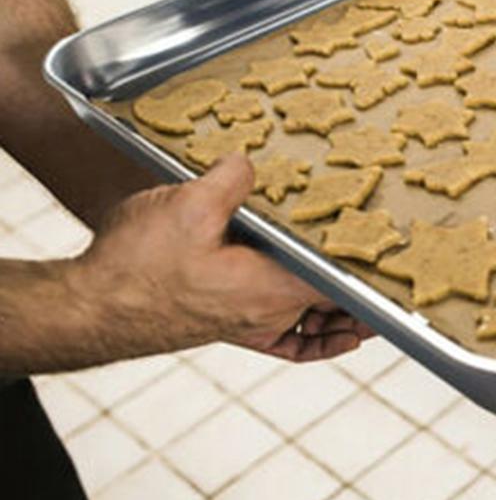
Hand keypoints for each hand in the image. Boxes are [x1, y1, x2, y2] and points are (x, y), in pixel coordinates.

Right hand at [70, 153, 371, 361]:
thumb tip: (252, 162)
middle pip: (335, 307)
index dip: (377, 274)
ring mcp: (248, 324)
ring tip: (371, 294)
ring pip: (314, 323)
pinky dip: (312, 333)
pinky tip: (321, 323)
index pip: (345, 288)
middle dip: (366, 290)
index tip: (403, 261)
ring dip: (342, 310)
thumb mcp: (188, 206)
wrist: (89, 308)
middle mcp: (267, 316)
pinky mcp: (227, 324)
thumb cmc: (136, 269)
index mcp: (271, 291)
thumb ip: (231, 181)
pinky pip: (285, 337)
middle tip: (396, 271)